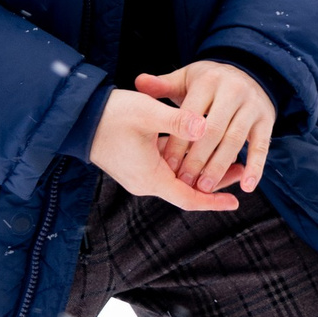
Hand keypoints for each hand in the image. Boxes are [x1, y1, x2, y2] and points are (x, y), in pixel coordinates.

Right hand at [87, 88, 234, 212]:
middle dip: (214, 181)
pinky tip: (201, 143)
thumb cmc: (110, 115)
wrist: (77, 118)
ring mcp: (140, 171)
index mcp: (150, 177)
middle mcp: (145, 180)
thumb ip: (178, 121)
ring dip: (201, 167)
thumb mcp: (147, 115)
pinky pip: (167, 165)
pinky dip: (186, 158)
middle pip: (187, 188)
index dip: (212, 201)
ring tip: (228, 154)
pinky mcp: (137, 161)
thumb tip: (206, 127)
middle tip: (240, 168)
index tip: (235, 201)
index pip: (188, 198)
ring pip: (178, 175)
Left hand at [133, 58, 275, 198]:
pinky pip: (262, 146)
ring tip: (204, 188)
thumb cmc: (209, 82)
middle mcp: (233, 91)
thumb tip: (139, 82)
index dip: (178, 142)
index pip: (190, 115)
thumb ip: (162, 85)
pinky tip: (246, 186)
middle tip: (184, 182)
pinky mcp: (267, 119)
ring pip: (235, 140)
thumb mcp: (186, 78)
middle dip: (197, 159)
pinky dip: (255, 167)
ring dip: (219, 167)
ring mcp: (252, 105)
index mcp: (208, 81)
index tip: (167, 166)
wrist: (250, 71)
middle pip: (213, 130)